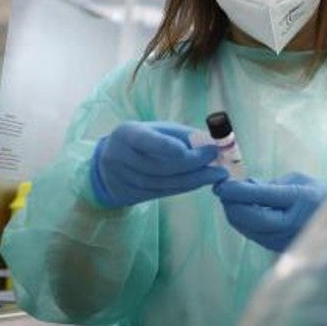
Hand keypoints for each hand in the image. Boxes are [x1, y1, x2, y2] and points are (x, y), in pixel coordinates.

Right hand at [90, 122, 227, 207]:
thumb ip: (185, 135)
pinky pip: (162, 192)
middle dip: (192, 164)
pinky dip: (185, 187)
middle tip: (216, 161)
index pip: (144, 140)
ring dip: (194, 179)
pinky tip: (201, 182)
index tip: (187, 150)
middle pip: (159, 166)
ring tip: (216, 174)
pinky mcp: (128, 195)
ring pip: (162, 183)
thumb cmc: (145, 140)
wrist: (110, 163)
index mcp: (126, 133)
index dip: (164, 146)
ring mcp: (121, 179)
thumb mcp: (160, 130)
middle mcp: (119, 157)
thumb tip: (215, 143)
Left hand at [214, 172, 326, 252]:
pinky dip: (242, 222)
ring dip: (234, 213)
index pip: (261, 196)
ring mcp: (283, 240)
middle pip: (249, 218)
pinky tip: (242, 210)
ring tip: (231, 198)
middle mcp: (290, 224)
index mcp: (299, 200)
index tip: (221, 183)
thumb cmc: (317, 194)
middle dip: (231, 203)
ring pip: (247, 228)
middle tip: (222, 189)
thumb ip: (270, 185)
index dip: (238, 190)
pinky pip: (253, 235)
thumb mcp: (298, 180)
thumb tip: (244, 186)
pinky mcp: (277, 249)